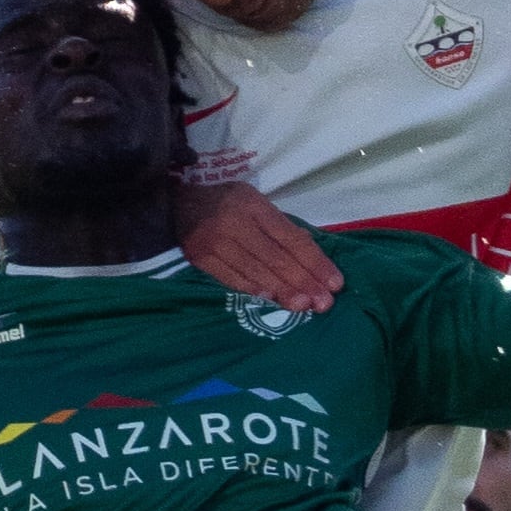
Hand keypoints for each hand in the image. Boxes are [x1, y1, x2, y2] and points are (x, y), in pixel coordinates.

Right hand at [175, 180, 342, 314]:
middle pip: (277, 258)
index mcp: (254, 206)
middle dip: (304, 282)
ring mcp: (215, 241)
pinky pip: (232, 279)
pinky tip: (271, 301)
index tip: (335, 283)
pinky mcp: (200, 258)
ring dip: (283, 292)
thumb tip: (312, 255)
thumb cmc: (225, 205)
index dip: (315, 262)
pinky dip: (253, 291)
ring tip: (304, 306)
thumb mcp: (255, 203)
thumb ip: (280, 227)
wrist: (176, 206)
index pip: (292, 239)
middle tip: (324, 303)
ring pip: (256, 272)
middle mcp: (236, 222)